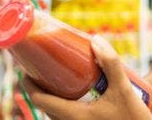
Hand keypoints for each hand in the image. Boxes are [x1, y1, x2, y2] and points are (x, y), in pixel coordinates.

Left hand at [23, 36, 151, 119]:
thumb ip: (111, 64)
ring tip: (60, 77)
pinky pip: (66, 118)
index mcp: (73, 116)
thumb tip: (96, 40)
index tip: (26, 68)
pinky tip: (76, 93)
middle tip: (45, 67)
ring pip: (56, 113)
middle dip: (41, 86)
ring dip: (53, 96)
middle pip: (45, 106)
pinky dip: (64, 104)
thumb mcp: (124, 89)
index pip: (38, 100)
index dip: (28, 84)